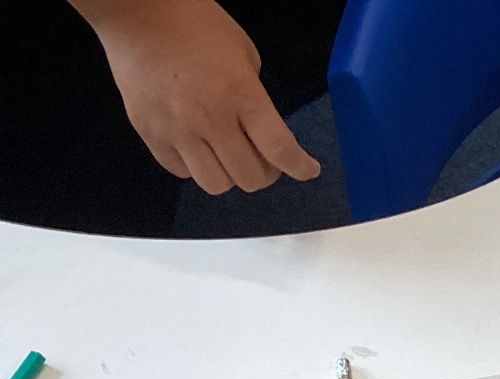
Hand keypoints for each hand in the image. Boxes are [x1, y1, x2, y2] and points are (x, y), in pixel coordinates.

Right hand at [77, 0, 320, 193]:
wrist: (137, 11)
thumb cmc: (195, 23)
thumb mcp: (244, 54)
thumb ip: (255, 97)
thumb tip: (258, 129)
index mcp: (242, 96)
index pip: (280, 150)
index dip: (300, 168)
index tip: (307, 169)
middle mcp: (211, 120)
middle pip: (250, 178)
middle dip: (265, 173)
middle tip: (262, 158)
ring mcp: (177, 130)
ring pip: (215, 185)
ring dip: (229, 175)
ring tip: (227, 155)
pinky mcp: (149, 133)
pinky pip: (181, 172)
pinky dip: (195, 167)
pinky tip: (197, 147)